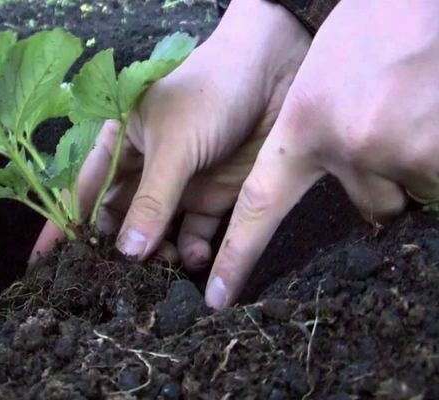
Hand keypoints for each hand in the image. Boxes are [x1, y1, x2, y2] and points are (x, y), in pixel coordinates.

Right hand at [31, 0, 310, 267]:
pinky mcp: (213, 196)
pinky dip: (191, 251)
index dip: (62, 225)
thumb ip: (151, 200)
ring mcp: (178, 185)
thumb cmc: (210, 93)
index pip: (81, 190)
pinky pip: (195, 233)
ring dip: (155, 256)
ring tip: (157, 275)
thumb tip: (126, 253)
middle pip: (118, 219)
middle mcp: (144, 169)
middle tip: (111, 284)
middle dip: (114, 250)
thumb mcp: (173, 144)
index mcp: (119, 145)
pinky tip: (192, 260)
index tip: (44, 263)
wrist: (276, 73)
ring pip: (156, 232)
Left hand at [209, 0, 438, 307]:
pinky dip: (436, 152)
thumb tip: (340, 199)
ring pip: (408, 188)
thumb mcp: (320, 85)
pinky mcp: (434, 151)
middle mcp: (345, 145)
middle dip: (384, 174)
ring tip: (412, 105)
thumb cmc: (368, 29)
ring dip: (414, 158)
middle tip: (391, 120)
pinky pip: (437, 179)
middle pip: (371, 201)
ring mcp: (393, 148)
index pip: (257, 207)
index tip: (217, 299)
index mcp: (304, 127)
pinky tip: (429, 108)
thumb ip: (317, 142)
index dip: (238, 257)